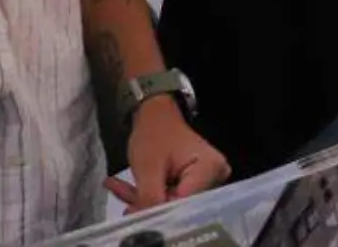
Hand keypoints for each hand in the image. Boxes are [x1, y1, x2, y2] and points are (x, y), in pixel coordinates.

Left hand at [111, 97, 229, 212]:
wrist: (157, 115)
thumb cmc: (155, 133)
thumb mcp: (148, 167)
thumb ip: (150, 197)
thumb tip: (148, 221)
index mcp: (211, 168)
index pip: (185, 202)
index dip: (159, 208)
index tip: (135, 208)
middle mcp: (216, 175)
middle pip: (181, 203)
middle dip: (150, 204)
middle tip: (126, 203)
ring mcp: (207, 178)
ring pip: (173, 201)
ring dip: (146, 199)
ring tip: (121, 189)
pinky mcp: (196, 181)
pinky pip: (172, 195)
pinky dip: (150, 194)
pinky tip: (129, 188)